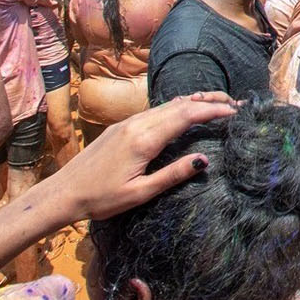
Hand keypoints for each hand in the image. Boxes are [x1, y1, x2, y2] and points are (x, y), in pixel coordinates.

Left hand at [47, 92, 239, 220]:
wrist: (63, 192)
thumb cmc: (101, 198)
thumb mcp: (140, 193)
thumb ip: (173, 175)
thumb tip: (204, 160)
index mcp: (145, 139)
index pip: (187, 115)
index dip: (214, 110)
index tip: (236, 110)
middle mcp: (138, 123)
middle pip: (181, 104)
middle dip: (210, 100)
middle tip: (236, 103)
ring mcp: (128, 122)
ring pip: (168, 104)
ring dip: (195, 101)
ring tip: (218, 103)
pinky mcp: (122, 126)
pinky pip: (157, 109)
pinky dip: (178, 107)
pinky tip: (186, 111)